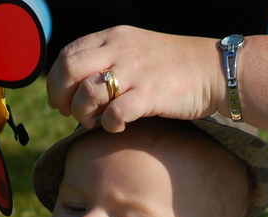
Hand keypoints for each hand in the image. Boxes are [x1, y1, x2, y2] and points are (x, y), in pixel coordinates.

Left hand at [46, 26, 221, 130]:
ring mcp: (135, 72)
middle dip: (60, 96)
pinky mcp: (150, 94)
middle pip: (69, 70)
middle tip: (68, 113)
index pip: (67, 54)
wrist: (213, 70)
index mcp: (113, 37)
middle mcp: (120, 50)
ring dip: (82, 113)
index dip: (55, 81)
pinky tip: (116, 128)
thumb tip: (77, 88)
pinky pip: (115, 113)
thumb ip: (107, 61)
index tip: (59, 100)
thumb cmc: (172, 66)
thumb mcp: (135, 50)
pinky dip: (108, 125)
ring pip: (88, 92)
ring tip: (92, 122)